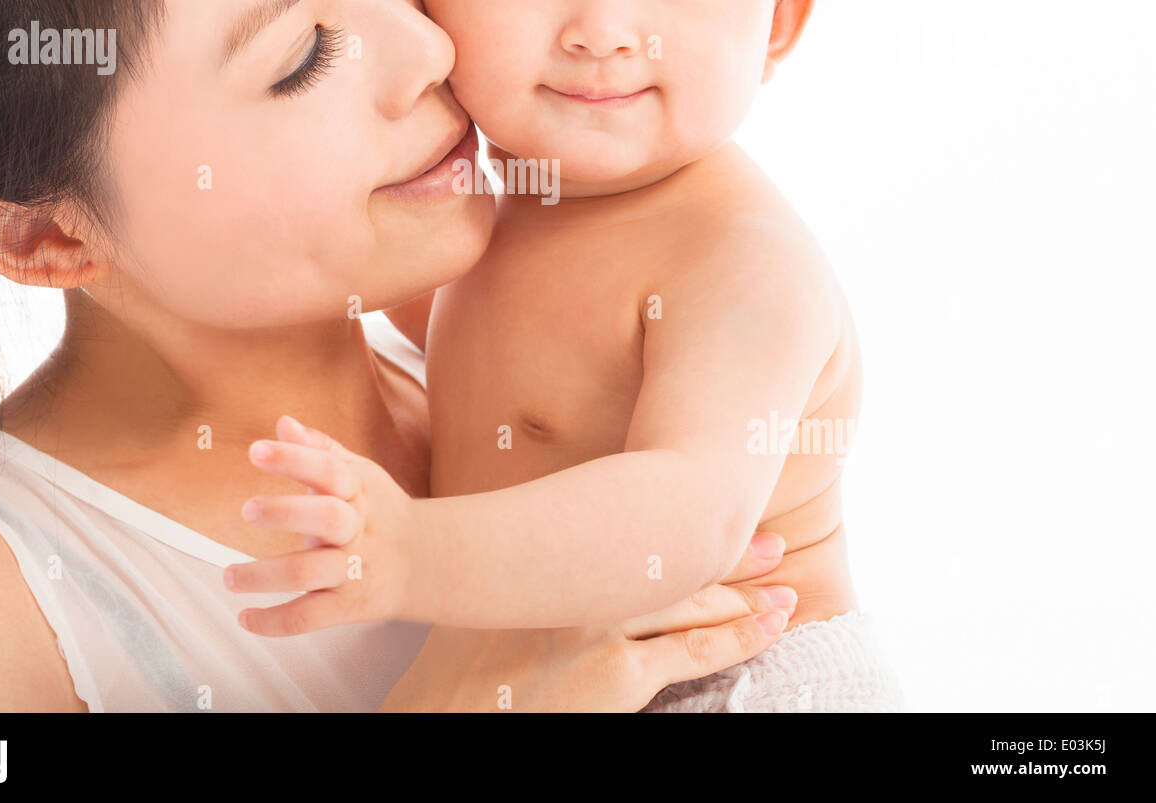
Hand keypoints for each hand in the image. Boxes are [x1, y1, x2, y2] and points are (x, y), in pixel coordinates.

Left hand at [225, 416, 414, 634]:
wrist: (427, 562)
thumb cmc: (380, 510)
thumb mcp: (360, 474)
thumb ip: (321, 450)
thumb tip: (283, 423)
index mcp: (358, 491)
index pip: (328, 469)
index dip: (293, 457)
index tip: (256, 449)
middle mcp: (356, 528)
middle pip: (326, 517)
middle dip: (285, 511)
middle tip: (247, 509)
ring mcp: (352, 569)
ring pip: (307, 572)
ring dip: (263, 575)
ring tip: (229, 576)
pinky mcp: (348, 605)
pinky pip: (308, 617)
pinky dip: (273, 622)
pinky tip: (245, 617)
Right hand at [380, 532, 795, 711]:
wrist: (441, 717)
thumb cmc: (453, 672)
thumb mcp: (486, 602)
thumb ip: (529, 576)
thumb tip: (556, 565)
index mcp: (549, 555)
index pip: (626, 530)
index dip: (674, 521)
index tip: (707, 508)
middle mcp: (579, 575)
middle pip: (670, 558)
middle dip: (727, 553)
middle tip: (769, 539)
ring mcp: (600, 620)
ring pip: (691, 600)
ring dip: (745, 593)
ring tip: (783, 583)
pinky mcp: (617, 671)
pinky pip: (696, 651)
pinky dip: (740, 637)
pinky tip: (770, 627)